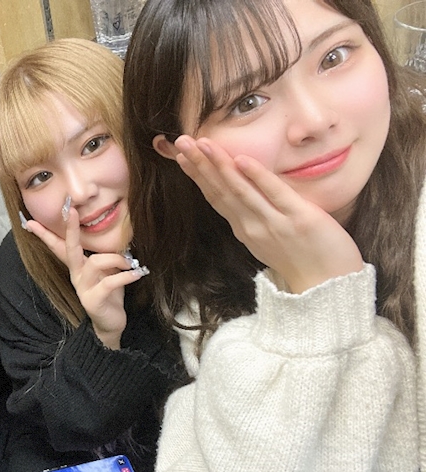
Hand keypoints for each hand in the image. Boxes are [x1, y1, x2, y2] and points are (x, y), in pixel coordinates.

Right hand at [25, 207, 145, 348]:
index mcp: (77, 266)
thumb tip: (119, 236)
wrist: (110, 323)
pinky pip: (109, 282)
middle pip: (69, 248)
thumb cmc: (110, 293)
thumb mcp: (108, 270)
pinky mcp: (93, 300)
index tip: (31, 221)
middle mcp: (76, 275)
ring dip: (117, 259)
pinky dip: (126, 276)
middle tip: (71, 211)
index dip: (45, 234)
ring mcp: (83, 288)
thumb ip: (107, 255)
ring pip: (96, 262)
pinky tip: (136, 274)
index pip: (58, 246)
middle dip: (71, 229)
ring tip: (130, 264)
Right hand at [173, 136, 363, 293]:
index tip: (182, 155)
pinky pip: (274, 195)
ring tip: (203, 144)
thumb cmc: (305, 262)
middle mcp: (253, 226)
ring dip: (219, 166)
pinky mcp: (300, 219)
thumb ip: (256, 217)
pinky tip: (241, 160)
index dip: (197, 175)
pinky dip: (256, 177)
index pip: (216, 197)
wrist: (330, 289)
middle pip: (220, 191)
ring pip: (240, 191)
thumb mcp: (270, 240)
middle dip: (199, 165)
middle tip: (181, 142)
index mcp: (245, 229)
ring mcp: (274, 223)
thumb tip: (245, 196)